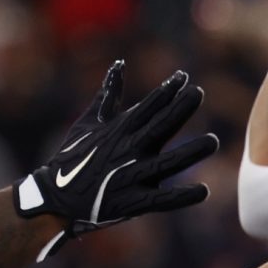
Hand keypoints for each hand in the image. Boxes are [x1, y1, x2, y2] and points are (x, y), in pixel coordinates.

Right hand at [14, 61, 217, 258]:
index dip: (167, 91)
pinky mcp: (132, 202)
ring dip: (190, 152)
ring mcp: (131, 177)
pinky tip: (204, 191)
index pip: (148, 107)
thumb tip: (119, 65)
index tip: (184, 77)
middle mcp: (128, 151)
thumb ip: (107, 94)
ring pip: (167, 163)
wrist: (55, 198)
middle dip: (180, 109)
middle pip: (159, 127)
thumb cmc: (73, 157)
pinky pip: (162, 200)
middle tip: (198, 93)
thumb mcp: (89, 121)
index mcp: (119, 130)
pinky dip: (182, 197)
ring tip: (212, 141)